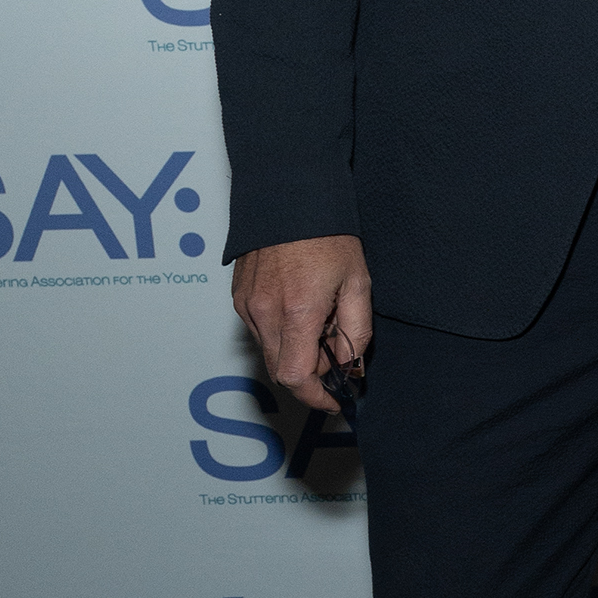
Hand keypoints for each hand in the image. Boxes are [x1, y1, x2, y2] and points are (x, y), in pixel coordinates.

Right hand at [232, 235, 372, 414]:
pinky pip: (259, 331)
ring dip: (295, 351)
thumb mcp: (358, 283)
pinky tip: (300, 310)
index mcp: (297, 312)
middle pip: (280, 369)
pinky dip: (280, 334)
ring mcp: (246, 305)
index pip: (296, 377)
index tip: (333, 401)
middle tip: (335, 355)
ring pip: (269, 351)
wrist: (290, 197)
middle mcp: (264, 312)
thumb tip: (349, 365)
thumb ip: (355, 331)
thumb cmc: (328, 235)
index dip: (315, 396)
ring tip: (320, 321)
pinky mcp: (239, 297)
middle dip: (310, 374)